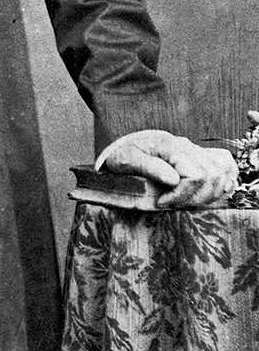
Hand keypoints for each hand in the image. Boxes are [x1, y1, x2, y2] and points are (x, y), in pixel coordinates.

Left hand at [102, 130, 237, 208]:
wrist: (129, 146)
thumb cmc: (124, 154)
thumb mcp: (126, 159)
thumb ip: (149, 167)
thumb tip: (174, 180)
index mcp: (171, 146)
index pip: (194, 175)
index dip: (181, 195)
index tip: (162, 202)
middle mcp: (188, 146)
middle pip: (211, 176)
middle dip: (194, 198)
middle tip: (173, 204)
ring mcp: (197, 150)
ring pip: (221, 174)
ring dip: (208, 194)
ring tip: (185, 201)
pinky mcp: (203, 156)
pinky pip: (226, 166)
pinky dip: (225, 181)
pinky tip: (209, 192)